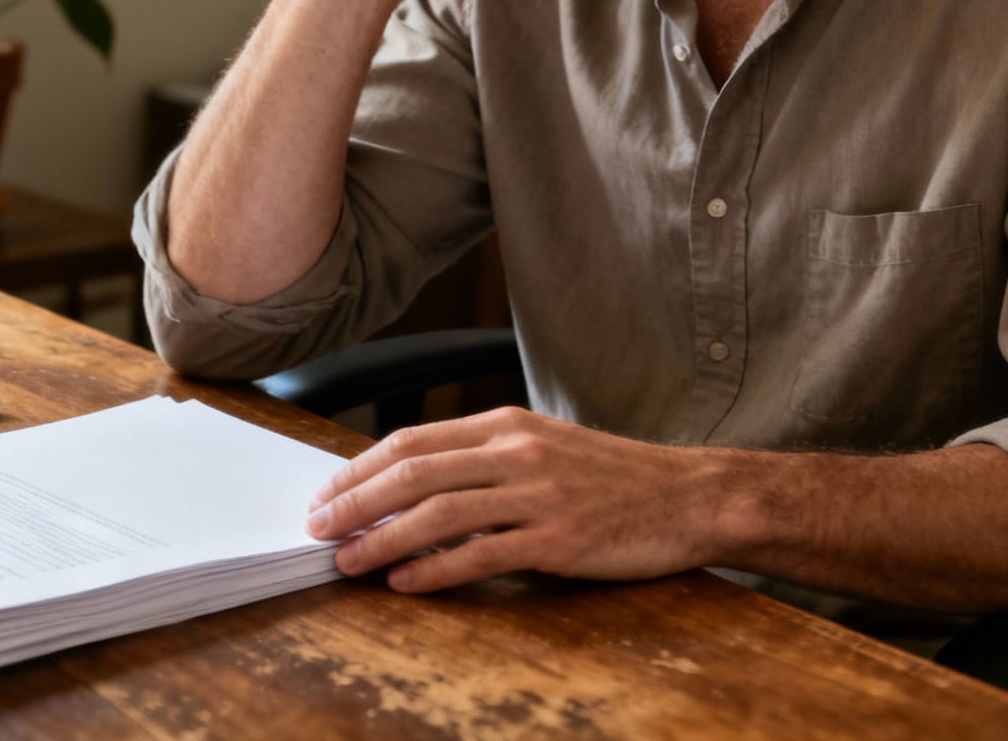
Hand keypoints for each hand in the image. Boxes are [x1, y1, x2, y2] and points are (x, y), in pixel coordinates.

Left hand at [304, 407, 728, 591]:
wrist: (692, 496)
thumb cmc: (615, 478)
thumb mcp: (543, 448)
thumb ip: (483, 462)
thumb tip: (411, 489)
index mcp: (505, 425)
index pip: (411, 441)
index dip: (358, 470)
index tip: (324, 496)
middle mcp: (516, 451)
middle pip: (413, 472)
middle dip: (354, 502)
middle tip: (315, 529)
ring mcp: (538, 493)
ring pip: (438, 513)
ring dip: (382, 539)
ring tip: (347, 561)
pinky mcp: (560, 537)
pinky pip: (483, 553)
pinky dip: (437, 570)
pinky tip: (405, 583)